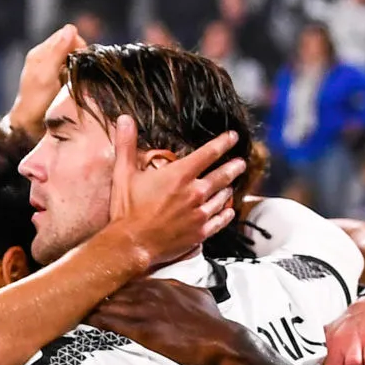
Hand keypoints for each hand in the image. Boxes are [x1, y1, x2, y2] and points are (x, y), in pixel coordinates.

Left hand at [6, 23, 85, 138]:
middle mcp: (46, 58)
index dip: (77, 44)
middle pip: (71, 46)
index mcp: (40, 52)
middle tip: (78, 73)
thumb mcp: (46, 75)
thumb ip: (58, 51)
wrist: (29, 128)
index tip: (81, 61)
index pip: (66, 35)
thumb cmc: (35, 103)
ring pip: (73, 58)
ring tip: (76, 81)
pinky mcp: (57, 81)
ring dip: (78, 67)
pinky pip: (72, 71)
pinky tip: (74, 86)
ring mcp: (51, 70)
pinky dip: (76, 76)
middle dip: (79, 56)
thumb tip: (71, 29)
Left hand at [87, 279, 257, 364]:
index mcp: (162, 284)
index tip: (93, 276)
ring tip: (69, 303)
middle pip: (114, 288)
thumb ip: (181, 288)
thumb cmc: (211, 321)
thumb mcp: (198, 295)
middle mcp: (151, 293)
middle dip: (93, 288)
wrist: (220, 340)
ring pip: (110, 305)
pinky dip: (98, 321)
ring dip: (90, 304)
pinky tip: (83, 320)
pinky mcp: (145, 331)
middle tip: (71, 287)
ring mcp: (147, 311)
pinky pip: (114, 324)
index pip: (128, 276)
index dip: (109, 278)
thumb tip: (177, 287)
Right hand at [98, 122, 242, 270]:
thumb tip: (125, 118)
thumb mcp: (124, 174)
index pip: (209, 152)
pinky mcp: (200, 232)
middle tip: (240, 162)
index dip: (224, 142)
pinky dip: (226, 214)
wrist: (131, 245)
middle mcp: (196, 192)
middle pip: (223, 174)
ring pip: (224, 197)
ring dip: (228, 189)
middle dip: (234, 166)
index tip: (233, 137)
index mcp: (180, 174)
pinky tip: (229, 211)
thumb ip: (127, 145)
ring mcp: (200, 213)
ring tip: (231, 185)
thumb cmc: (127, 210)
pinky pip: (220, 221)